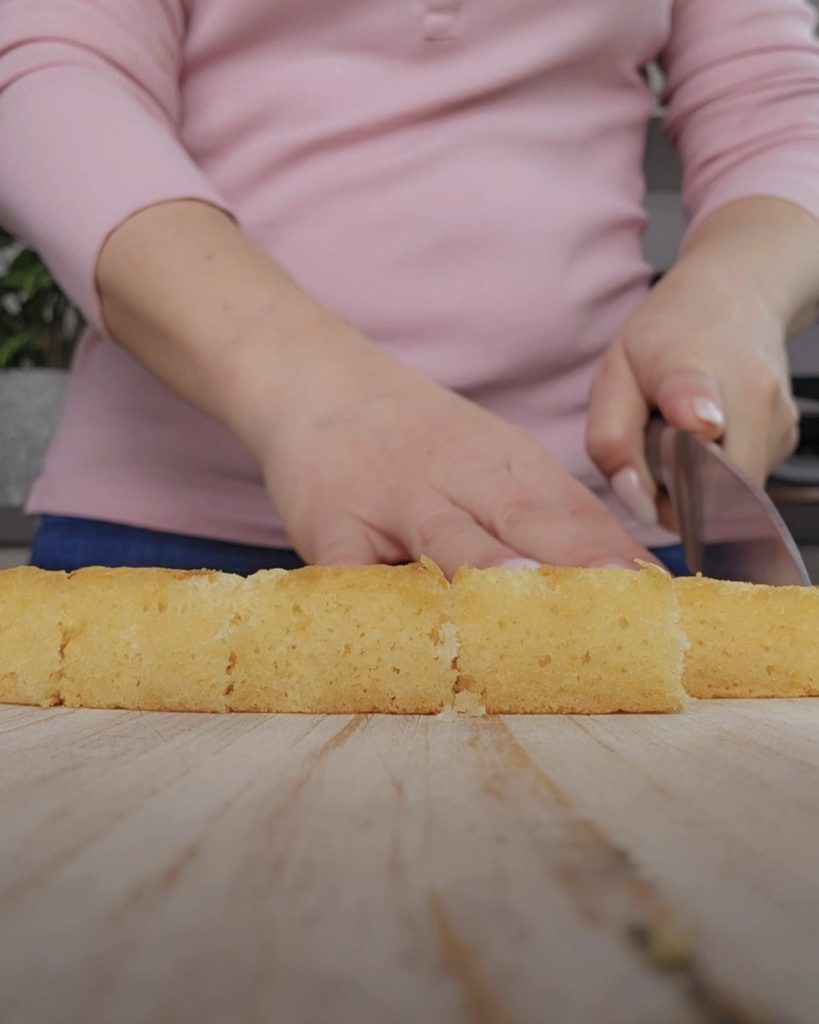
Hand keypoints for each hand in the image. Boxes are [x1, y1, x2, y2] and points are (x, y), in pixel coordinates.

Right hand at [238, 318, 652, 576]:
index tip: (660, 608)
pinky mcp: (332, 524)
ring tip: (528, 606)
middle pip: (528, 522)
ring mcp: (393, 499)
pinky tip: (404, 640)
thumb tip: (616, 578)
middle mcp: (460, 476)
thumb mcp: (489, 453)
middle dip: (581, 568)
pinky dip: (380, 607)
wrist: (317, 379)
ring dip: (492, 570)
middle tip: (625, 613)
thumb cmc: (415, 432)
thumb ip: (544, 511)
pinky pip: (355, 572)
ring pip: (449, 539)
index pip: (576, 512)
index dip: (619, 560)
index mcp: (507, 462)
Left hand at [586, 258, 799, 528]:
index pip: (694, 395)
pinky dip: (721, 473)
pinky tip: (709, 434)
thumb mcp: (614, 378)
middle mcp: (748, 390)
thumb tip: (640, 504)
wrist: (731, 296)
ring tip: (681, 436)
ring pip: (732, 491)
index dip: (693, 417)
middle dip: (677, 495)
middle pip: (714, 485)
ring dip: (698, 484)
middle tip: (653, 460)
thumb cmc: (664, 340)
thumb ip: (612, 442)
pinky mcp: (789, 434)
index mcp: (689, 367)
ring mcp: (777, 414)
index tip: (698, 424)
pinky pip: (747, 482)